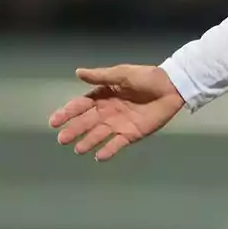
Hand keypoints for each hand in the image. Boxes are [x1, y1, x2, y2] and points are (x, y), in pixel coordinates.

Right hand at [49, 65, 186, 160]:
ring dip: (88, 142)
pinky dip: (108, 150)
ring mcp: (119, 124)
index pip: (81, 106)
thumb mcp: (122, 74)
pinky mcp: (132, 133)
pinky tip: (99, 156)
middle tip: (62, 139)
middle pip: (87, 122)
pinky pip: (117, 143)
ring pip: (99, 135)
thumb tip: (78, 72)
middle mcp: (108, 112)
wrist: (172, 86)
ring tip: (79, 149)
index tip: (54, 121)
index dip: (67, 113)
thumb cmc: (147, 77)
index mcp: (103, 96)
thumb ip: (101, 76)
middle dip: (74, 130)